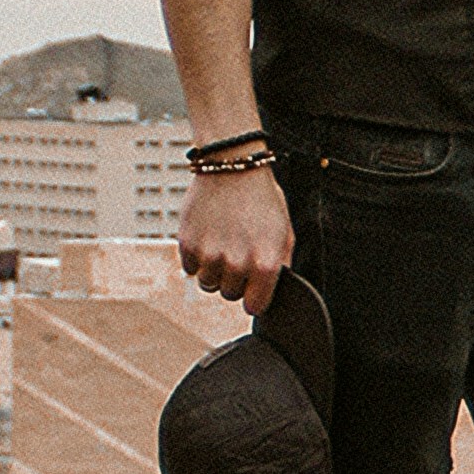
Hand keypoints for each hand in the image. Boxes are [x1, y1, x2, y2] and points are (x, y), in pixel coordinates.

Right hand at [179, 164, 293, 312]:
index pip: (255, 306)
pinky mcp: (188, 245)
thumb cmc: (262, 199)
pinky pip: (190, 268)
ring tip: (222, 244)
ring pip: (208, 284)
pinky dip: (197, 258)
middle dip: (234, 280)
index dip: (254, 298)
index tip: (252, 290)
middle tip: (237, 254)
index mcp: (264, 264)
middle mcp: (236, 264)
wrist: (232, 167)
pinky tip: (208, 236)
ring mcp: (209, 256)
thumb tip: (272, 291)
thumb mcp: (285, 232)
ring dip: (214, 270)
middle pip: (229, 295)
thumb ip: (280, 266)